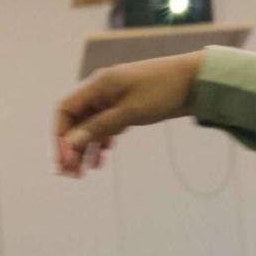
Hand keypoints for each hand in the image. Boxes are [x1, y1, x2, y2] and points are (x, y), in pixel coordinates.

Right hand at [53, 52, 204, 176]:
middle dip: (70, 148)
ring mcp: (114, 99)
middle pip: (76, 121)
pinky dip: (102, 142)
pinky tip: (101, 159)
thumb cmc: (163, 91)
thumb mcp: (130, 112)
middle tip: (70, 175)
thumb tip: (71, 143)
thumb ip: (100, 126)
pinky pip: (106, 126)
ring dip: (85, 149)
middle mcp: (102, 91)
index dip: (59, 137)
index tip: (63, 162)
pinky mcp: (126, 107)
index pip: (65, 110)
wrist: (195, 80)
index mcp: (98, 86)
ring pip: (91, 126)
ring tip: (84, 173)